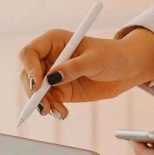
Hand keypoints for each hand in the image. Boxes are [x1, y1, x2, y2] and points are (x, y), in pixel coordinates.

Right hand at [18, 27, 153, 119]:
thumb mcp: (95, 59)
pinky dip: (52, 109)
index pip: (29, 53)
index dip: (29, 68)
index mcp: (54, 41)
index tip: (38, 84)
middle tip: (44, 106)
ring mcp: (53, 75)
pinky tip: (63, 113)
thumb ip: (73, 68)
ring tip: (58, 112)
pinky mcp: (60, 90)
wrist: (125, 70)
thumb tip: (52, 78)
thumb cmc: (112, 56)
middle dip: (33, 92)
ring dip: (43, 104)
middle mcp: (49, 57)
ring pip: (35, 92)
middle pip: (28, 75)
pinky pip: (48, 101)